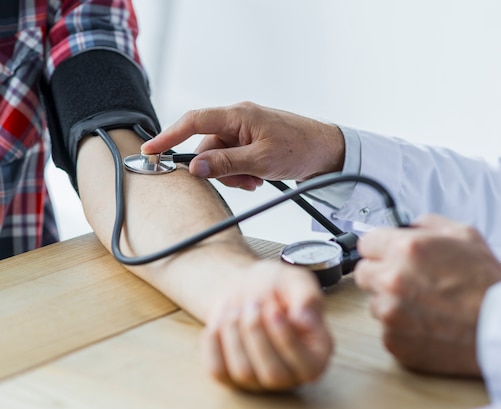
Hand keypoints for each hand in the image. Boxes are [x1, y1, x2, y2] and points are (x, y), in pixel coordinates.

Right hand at [142, 102, 344, 189]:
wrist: (328, 152)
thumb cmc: (300, 149)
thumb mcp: (261, 161)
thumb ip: (225, 164)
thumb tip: (195, 167)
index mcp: (238, 115)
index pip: (194, 121)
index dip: (169, 136)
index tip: (151, 151)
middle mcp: (239, 119)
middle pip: (208, 146)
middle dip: (219, 169)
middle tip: (243, 181)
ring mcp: (246, 131)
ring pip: (221, 157)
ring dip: (234, 174)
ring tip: (257, 180)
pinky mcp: (253, 143)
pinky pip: (234, 159)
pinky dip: (243, 172)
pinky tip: (260, 177)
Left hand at [201, 260, 333, 390]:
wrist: (247, 289)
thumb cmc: (278, 286)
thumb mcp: (297, 281)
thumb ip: (307, 297)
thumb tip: (305, 320)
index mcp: (317, 355)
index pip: (308, 367)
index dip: (287, 339)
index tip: (274, 309)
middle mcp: (291, 375)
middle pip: (273, 374)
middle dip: (257, 333)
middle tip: (252, 303)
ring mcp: (259, 381)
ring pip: (244, 372)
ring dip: (235, 334)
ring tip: (237, 309)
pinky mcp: (230, 379)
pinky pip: (217, 370)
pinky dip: (214, 343)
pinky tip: (222, 321)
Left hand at [354, 214, 500, 376]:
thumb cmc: (486, 286)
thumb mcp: (465, 235)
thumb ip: (428, 223)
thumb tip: (409, 225)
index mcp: (405, 250)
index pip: (365, 243)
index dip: (379, 247)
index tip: (387, 254)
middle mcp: (391, 280)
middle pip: (363, 272)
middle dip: (381, 273)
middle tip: (407, 279)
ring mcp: (389, 312)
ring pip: (373, 302)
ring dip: (391, 301)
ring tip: (424, 304)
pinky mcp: (393, 340)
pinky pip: (385, 328)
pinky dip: (400, 326)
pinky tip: (426, 322)